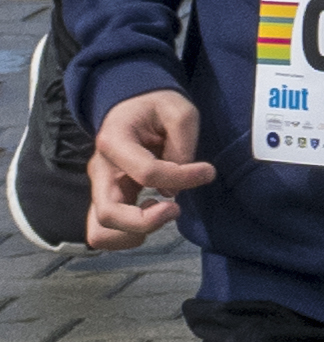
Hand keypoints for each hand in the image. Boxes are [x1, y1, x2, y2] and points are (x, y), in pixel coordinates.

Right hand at [87, 90, 210, 248]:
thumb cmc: (156, 106)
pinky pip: (106, 233)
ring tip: (163, 213)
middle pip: (108, 213)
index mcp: (114, 141)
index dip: (181, 177)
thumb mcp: (179, 110)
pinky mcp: (107, 200)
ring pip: (100, 231)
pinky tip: (153, 214)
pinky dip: (130, 235)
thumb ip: (182, 144)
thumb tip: (173, 189)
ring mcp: (100, 188)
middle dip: (145, 221)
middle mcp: (100, 170)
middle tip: (176, 209)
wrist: (132, 107)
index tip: (207, 172)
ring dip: (134, 233)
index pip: (145, 172)